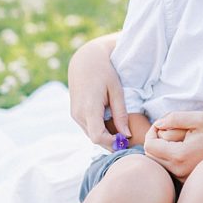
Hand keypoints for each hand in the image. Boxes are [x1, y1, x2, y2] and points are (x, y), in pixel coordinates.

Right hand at [68, 35, 128, 150]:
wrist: (85, 60)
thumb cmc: (104, 71)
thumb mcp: (116, 91)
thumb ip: (120, 114)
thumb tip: (126, 135)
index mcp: (89, 108)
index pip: (98, 137)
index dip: (112, 143)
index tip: (125, 139)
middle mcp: (78, 114)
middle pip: (95, 139)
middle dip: (110, 142)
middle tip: (127, 139)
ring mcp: (75, 115)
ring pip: (91, 135)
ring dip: (105, 137)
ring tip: (120, 131)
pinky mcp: (75, 114)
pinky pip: (88, 128)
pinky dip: (99, 130)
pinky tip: (110, 124)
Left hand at [143, 111, 202, 179]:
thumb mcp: (199, 119)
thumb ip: (175, 118)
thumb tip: (157, 124)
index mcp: (179, 156)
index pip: (150, 145)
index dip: (152, 131)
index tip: (163, 124)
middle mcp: (178, 171)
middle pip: (150, 155)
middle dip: (155, 140)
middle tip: (169, 130)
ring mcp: (181, 178)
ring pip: (158, 163)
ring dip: (162, 149)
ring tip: (178, 139)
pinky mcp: (184, 181)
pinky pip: (167, 168)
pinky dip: (169, 157)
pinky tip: (182, 148)